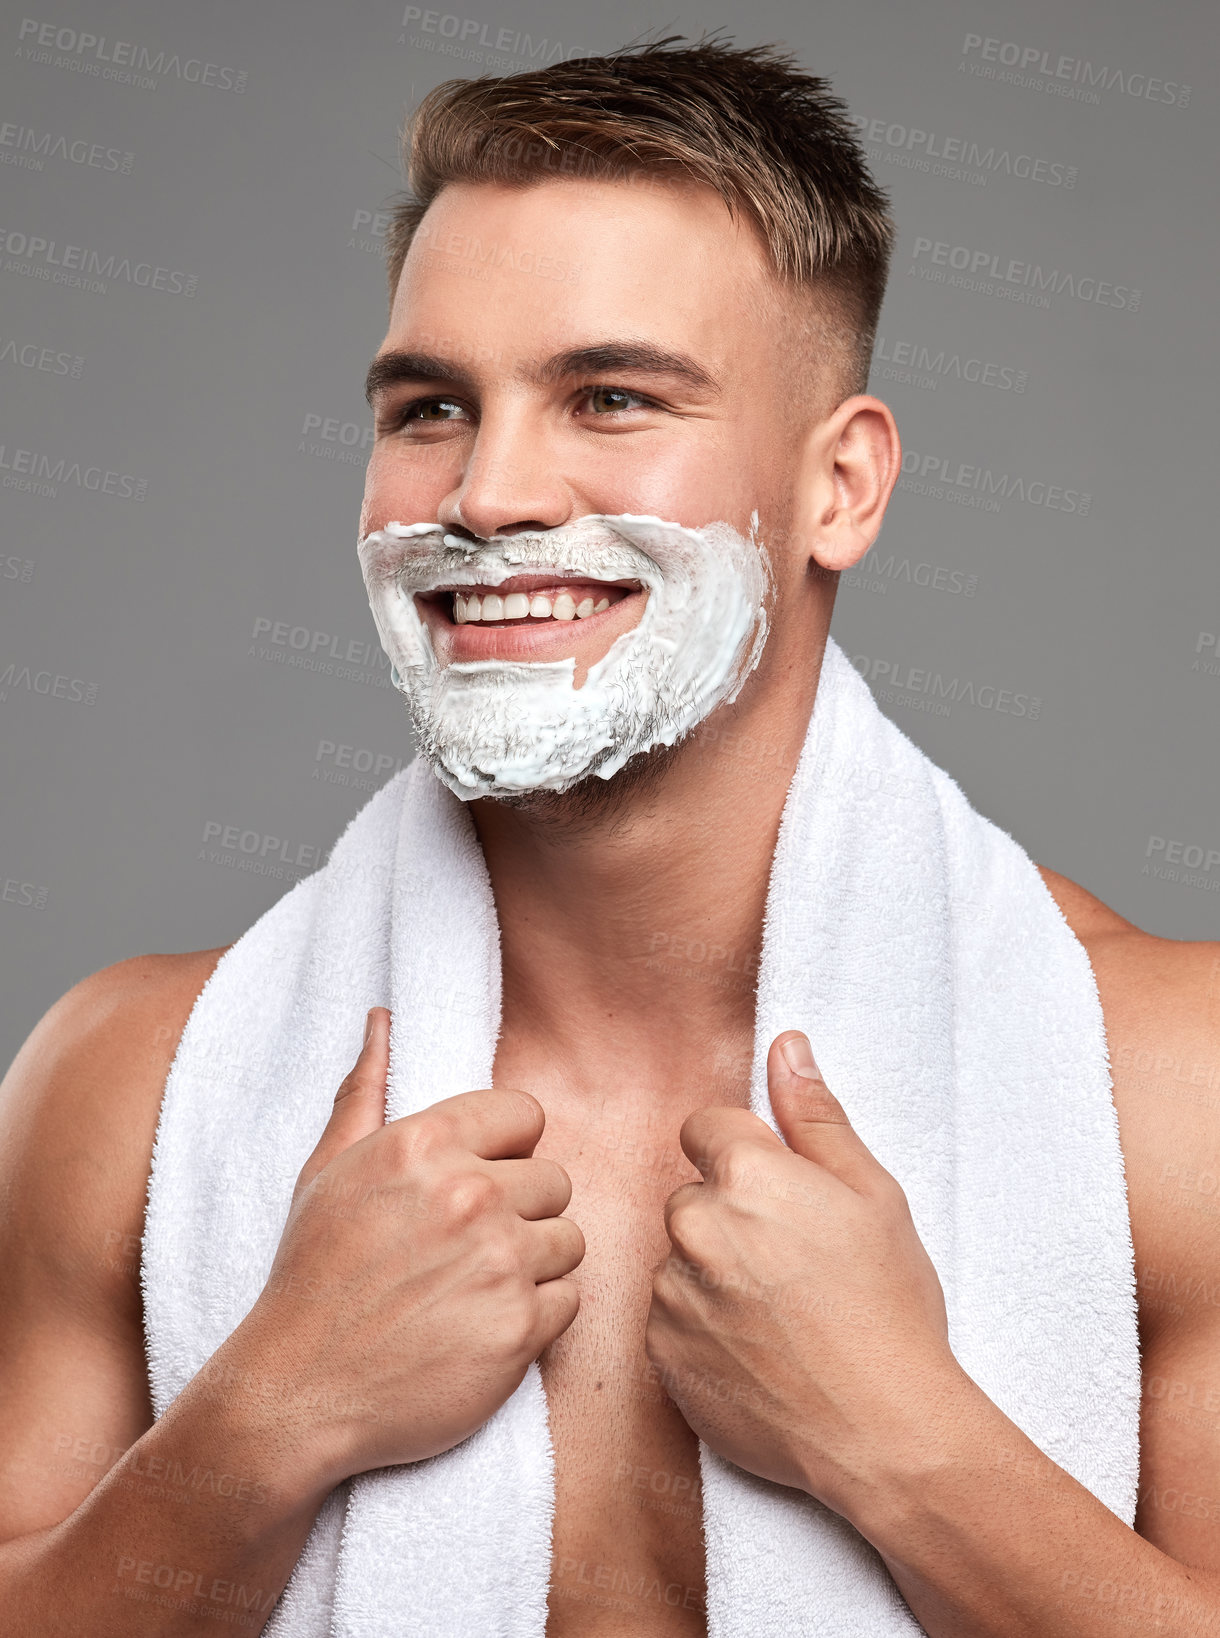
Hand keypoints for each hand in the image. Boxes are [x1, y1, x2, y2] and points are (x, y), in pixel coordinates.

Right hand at [231, 1007, 583, 1485]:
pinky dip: (537, 1318)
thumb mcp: (327, 1170)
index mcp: (425, 1144)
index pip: (526, 1115)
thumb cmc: (311, 1276)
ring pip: (569, 1240)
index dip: (505, 1151)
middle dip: (522, 1212)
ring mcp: (499, 1262)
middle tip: (467, 1250)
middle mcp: (469, 1194)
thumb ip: (366, 1089)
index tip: (474, 1185)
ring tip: (473, 1290)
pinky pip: (570, 1302)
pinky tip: (482, 1328)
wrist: (295, 1392)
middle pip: (556, 1179)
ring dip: (534, 1266)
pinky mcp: (520, 1329)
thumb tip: (382, 1018)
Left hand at [644, 1031, 957, 1514]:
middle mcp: (693, 1227)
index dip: (745, 1154)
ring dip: (713, 1272)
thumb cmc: (888, 1307)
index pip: (705, 1128)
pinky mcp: (659, 1354)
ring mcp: (670, 1294)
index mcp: (745, 1176)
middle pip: (693, 1195)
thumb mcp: (873, 1194)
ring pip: (681, 1259)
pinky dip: (702, 1327)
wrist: (882, 1430)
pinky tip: (758, 1351)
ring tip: (780, 1315)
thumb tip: (786, 1046)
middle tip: (793, 1261)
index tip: (780, 1193)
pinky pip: (670, 1318)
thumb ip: (816, 1115)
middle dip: (730, 1215)